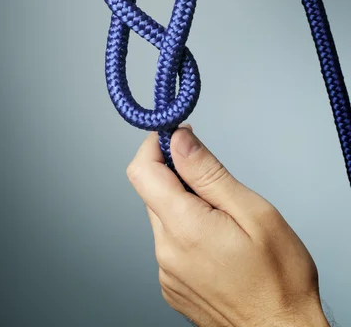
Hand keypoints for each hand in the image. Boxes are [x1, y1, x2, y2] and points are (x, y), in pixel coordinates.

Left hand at [127, 126, 329, 326]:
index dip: (156, 145)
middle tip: (214, 181)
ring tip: (223, 218)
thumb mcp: (254, 213)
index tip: (179, 137)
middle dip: (177, 174)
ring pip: (162, 216)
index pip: (142, 170)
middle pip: (152, 191)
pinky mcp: (172, 284)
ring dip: (184, 204)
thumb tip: (179, 140)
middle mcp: (166, 251)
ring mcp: (166, 272)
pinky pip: (169, 242)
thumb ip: (208, 173)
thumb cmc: (280, 280)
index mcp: (184, 228)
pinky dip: (186, 229)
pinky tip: (218, 241)